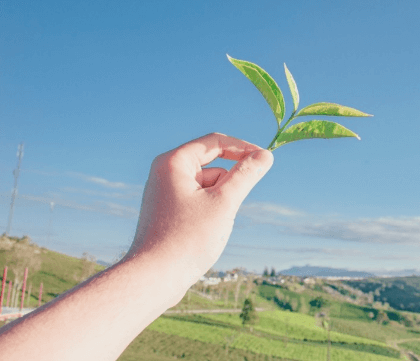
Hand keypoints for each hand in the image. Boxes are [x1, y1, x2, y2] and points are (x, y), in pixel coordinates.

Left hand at [126, 132, 272, 287]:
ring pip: (208, 187)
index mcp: (174, 162)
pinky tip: (203, 236)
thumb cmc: (187, 239)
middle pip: (212, 166)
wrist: (154, 278)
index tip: (265, 160)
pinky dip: (210, 213)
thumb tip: (265, 155)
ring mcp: (165, 193)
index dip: (243, 148)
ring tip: (210, 229)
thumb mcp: (224, 202)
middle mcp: (165, 173)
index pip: (215, 142)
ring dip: (221, 202)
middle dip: (229, 185)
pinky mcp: (168, 212)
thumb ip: (246, 175)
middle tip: (229, 209)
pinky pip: (199, 202)